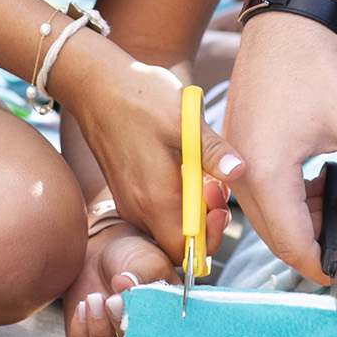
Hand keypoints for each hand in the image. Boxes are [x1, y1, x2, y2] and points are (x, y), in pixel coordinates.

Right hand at [53, 38, 239, 269]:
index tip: (221, 204)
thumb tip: (241, 171)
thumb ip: (213, 151)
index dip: (209, 238)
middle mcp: (138, 208)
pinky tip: (184, 166)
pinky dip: (175, 198)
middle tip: (217, 185)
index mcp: (154, 200)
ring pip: (168, 225)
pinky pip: (156, 209)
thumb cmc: (139, 96)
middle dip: (205, 220)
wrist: (95, 82)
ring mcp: (128, 200)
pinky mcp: (125, 188)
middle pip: (178, 242)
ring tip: (203, 171)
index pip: (184, 253)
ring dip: (191, 207)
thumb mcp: (183, 119)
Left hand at [61, 222, 172, 336]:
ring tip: (94, 297)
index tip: (135, 306)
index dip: (150, 336)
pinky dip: (80, 336)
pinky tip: (83, 307)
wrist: (104, 254)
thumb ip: (142, 276)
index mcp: (168, 330)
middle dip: (120, 331)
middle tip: (111, 299)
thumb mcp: (146, 260)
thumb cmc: (133, 258)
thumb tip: (125, 285)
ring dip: (98, 333)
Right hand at [221, 10, 336, 281]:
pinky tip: (321, 179)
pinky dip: (291, 200)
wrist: (288, 23)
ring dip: (305, 220)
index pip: (292, 244)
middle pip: (276, 237)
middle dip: (316, 244)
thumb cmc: (321, 66)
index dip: (323, 267)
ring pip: (267, 218)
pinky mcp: (235, 151)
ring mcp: (234, 161)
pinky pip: (260, 195)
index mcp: (268, 172)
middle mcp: (241, 172)